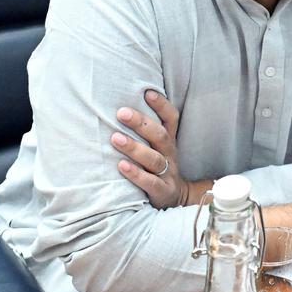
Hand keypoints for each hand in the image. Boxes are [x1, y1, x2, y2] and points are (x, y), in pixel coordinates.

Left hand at [112, 90, 204, 207]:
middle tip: (122, 113)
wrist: (175, 199)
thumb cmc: (157, 167)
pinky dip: (135, 174)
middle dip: (141, 123)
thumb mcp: (156, 148)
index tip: (147, 92)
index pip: (170, 119)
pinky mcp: (162, 191)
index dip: (162, 105)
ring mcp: (167, 173)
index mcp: (168, 141)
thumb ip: (145, 131)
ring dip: (134, 148)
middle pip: (160, 136)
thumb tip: (118, 107)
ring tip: (115, 138)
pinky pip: (150, 182)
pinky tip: (121, 165)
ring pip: (154, 159)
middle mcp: (169, 154)